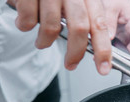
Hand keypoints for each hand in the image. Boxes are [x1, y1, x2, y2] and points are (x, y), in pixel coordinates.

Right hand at [6, 0, 129, 74]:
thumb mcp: (78, 1)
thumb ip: (87, 19)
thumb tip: (95, 47)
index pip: (100, 25)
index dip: (103, 49)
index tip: (103, 67)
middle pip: (79, 28)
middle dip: (76, 52)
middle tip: (71, 64)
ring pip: (51, 26)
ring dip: (45, 41)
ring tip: (42, 42)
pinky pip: (29, 17)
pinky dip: (26, 26)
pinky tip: (26, 23)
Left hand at [101, 0, 129, 58]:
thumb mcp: (112, 7)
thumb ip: (110, 21)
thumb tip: (109, 36)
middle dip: (122, 60)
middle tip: (111, 63)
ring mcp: (123, 37)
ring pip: (121, 52)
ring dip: (113, 57)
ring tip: (102, 58)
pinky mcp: (115, 38)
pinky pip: (113, 48)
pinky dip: (107, 52)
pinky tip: (98, 52)